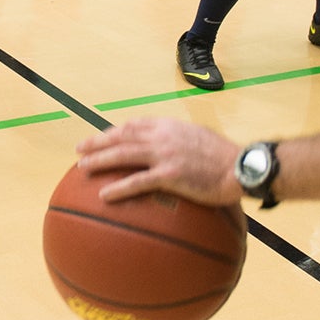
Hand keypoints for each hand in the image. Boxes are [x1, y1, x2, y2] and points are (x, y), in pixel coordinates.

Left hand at [75, 118, 242, 206]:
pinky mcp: (170, 174)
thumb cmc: (225, 157)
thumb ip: (181, 140)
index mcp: (169, 126)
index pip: (134, 124)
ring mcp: (165, 154)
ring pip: (124, 154)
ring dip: (100, 160)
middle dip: (97, 142)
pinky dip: (119, 187)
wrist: (240, 166)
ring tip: (82, 168)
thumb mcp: (199, 138)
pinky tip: (105, 194)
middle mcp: (163, 136)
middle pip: (122, 136)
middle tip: (79, 150)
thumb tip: (172, 150)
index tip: (101, 137)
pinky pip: (138, 181)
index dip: (114, 131)